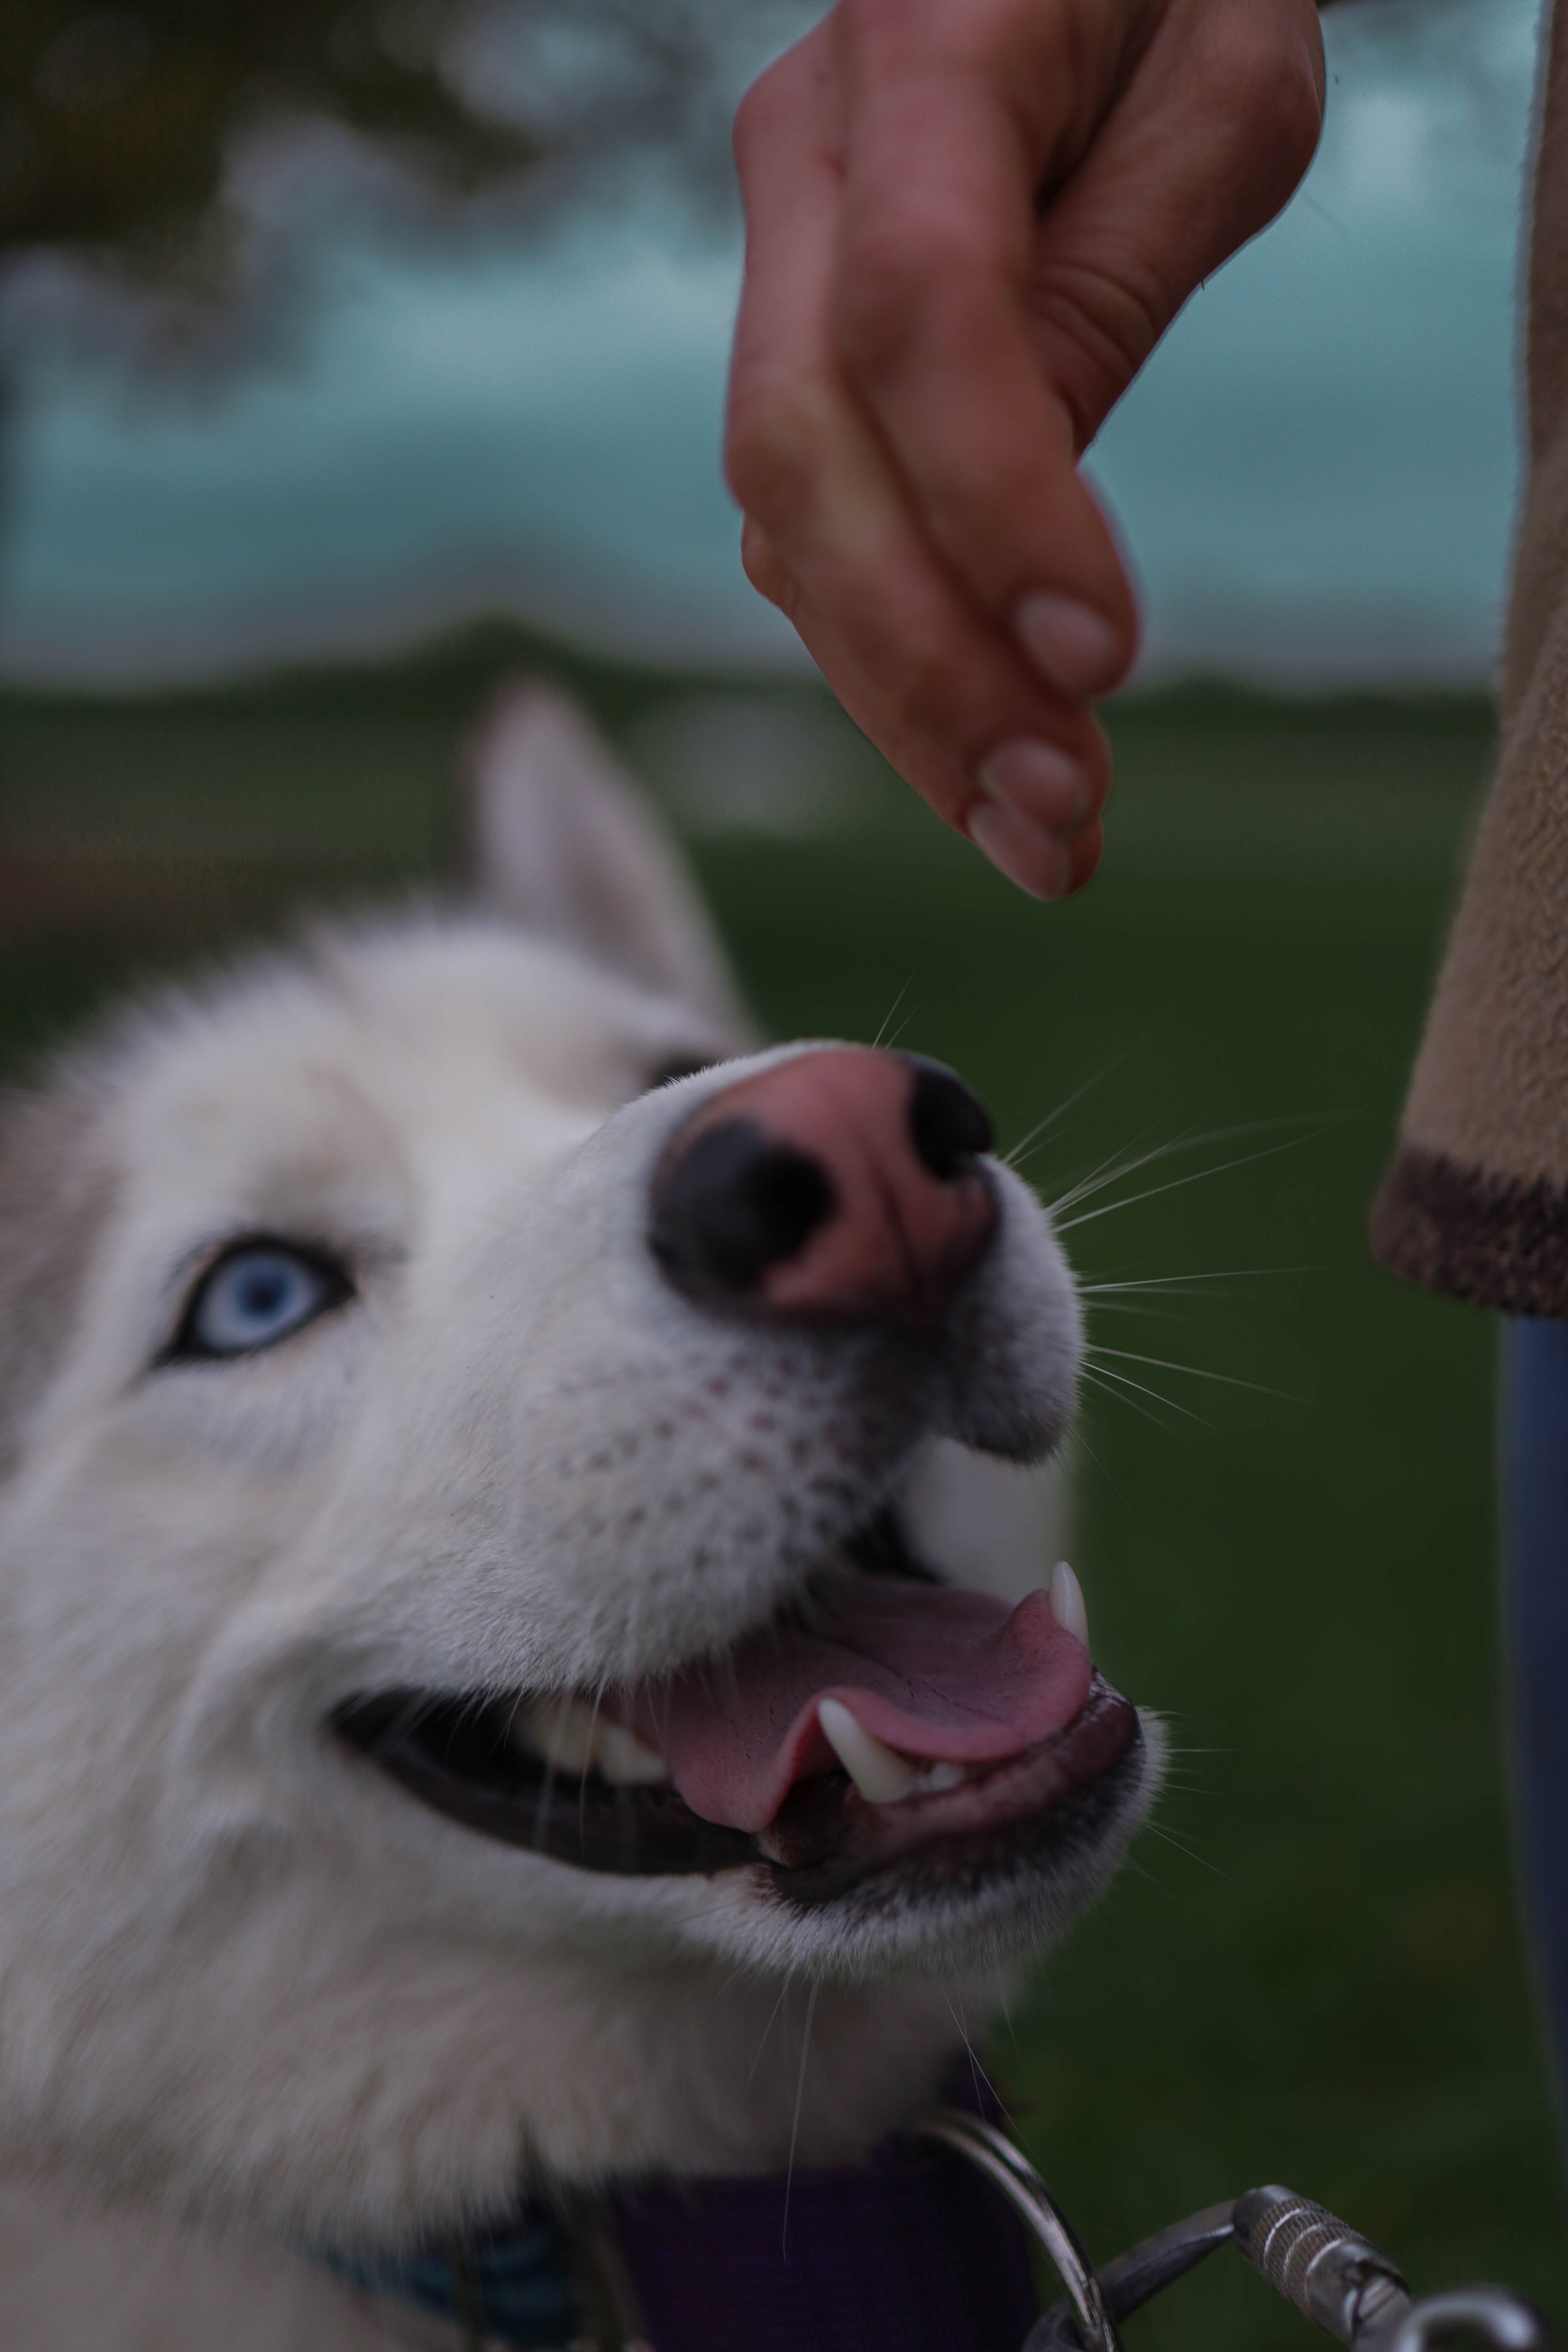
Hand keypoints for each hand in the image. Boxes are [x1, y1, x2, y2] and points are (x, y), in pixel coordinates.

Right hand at [726, 0, 1323, 896]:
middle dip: (928, 666)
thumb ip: (1114, 283)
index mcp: (922, 50)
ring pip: (787, 525)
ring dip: (908, 703)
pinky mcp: (799, 343)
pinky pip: (818, 527)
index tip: (1101, 664)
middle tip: (1058, 821)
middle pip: (802, 457)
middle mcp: (803, 161)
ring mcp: (778, 255)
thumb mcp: (1225, 88)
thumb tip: (1022, 520)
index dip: (994, 503)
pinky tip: (986, 750)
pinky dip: (896, 655)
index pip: (915, 313)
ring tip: (1043, 837)